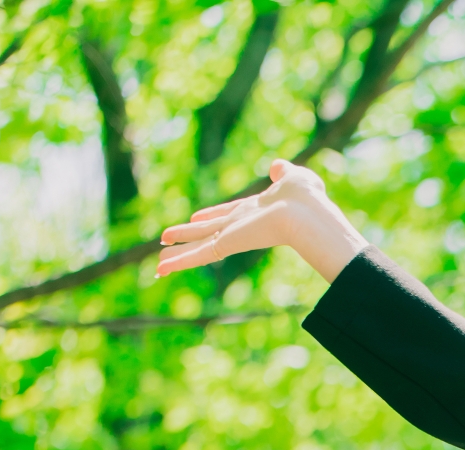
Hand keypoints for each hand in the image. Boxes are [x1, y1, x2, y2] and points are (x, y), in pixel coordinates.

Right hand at [157, 159, 367, 283]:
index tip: (196, 217)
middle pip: (207, 231)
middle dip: (187, 235)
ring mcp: (232, 236)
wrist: (305, 213)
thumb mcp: (293, 177)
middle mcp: (240, 225)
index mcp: (255, 209)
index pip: (227, 214)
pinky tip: (161, 268)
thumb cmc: (304, 197)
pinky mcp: (227, 245)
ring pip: (198, 247)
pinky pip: (198, 255)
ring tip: (159, 264)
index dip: (211, 214)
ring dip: (177, 254)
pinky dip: (178, 262)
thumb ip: (284, 172)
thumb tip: (278, 166)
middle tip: (168, 240)